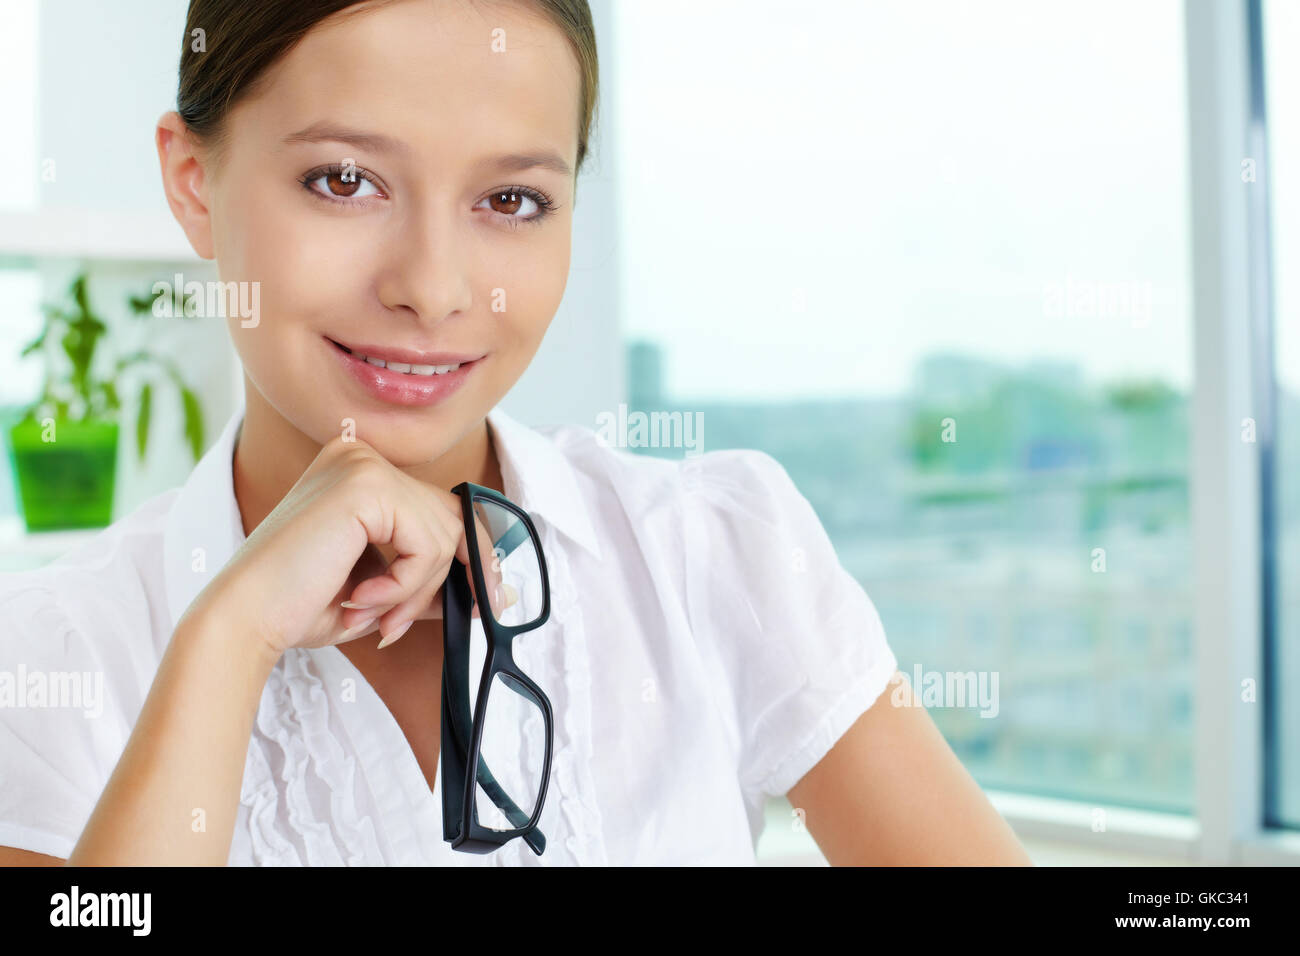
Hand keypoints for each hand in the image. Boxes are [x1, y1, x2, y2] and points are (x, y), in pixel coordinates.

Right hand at [199, 433, 508, 655]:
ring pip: (444, 536)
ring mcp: (364, 465)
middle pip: (453, 517)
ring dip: (418, 592)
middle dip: (452, 579)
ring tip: (375, 617)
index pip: (443, 507)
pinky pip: (428, 545)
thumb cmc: (301, 605)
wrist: (246, 617)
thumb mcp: (384, 587)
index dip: (473, 557)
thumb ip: (435, 577)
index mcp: (361, 472)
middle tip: (420, 622)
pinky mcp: (367, 485)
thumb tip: (503, 588)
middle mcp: (362, 456)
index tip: (485, 601)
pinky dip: (406, 585)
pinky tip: (362, 598)